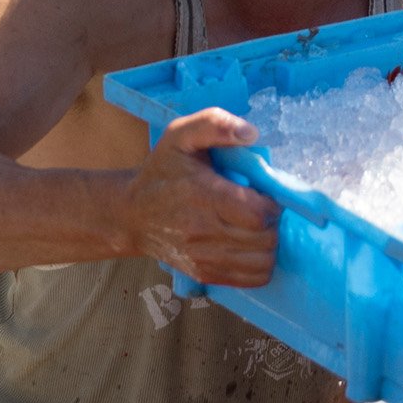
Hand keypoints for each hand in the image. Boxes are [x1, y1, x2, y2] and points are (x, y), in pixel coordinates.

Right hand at [121, 109, 281, 287]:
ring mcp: (204, 258)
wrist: (131, 214)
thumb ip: (215, 124)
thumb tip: (251, 133)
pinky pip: (253, 278)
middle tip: (259, 208)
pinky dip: (260, 264)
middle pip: (265, 239)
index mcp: (202, 195)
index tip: (261, 193)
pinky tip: (248, 245)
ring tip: (255, 227)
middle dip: (272, 222)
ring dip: (268, 244)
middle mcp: (202, 231)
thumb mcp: (181, 135)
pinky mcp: (206, 274)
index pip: (258, 213)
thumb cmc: (161, 172)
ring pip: (264, 262)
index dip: (271, 203)